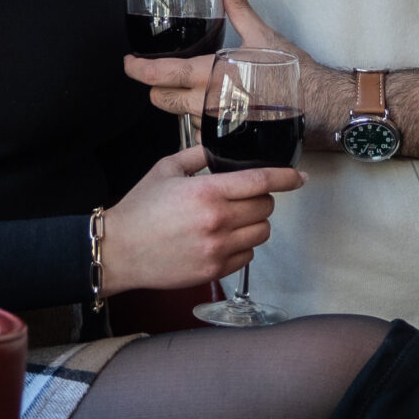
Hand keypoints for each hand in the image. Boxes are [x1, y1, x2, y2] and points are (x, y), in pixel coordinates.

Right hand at [99, 145, 303, 293]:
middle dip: (260, 199)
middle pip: (265, 208)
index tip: (299, 177)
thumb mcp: (165, 170)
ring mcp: (218, 249)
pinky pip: (248, 255)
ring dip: (254, 223)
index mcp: (207, 192)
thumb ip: (197, 155)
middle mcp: (217, 221)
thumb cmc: (139, 209)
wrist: (120, 250)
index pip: (261, 181)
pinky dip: (242, 245)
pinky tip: (222, 239)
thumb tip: (221, 148)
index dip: (286, 177)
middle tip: (241, 198)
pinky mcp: (215, 270)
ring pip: (262, 233)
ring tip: (232, 219)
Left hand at [124, 0, 348, 139]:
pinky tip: (214, 109)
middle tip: (159, 78)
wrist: (321, 107)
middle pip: (162, 101)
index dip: (139, 70)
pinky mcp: (229, 139)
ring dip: (182, 105)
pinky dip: (202, 120)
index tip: (129, 65)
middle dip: (156, 89)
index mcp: (212, 74)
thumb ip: (238, 8)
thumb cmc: (293, 73)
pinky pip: (203, 132)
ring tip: (194, 91)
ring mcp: (218, 125)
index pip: (162, 74)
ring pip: (182, 117)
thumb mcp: (263, 35)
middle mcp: (209, 103)